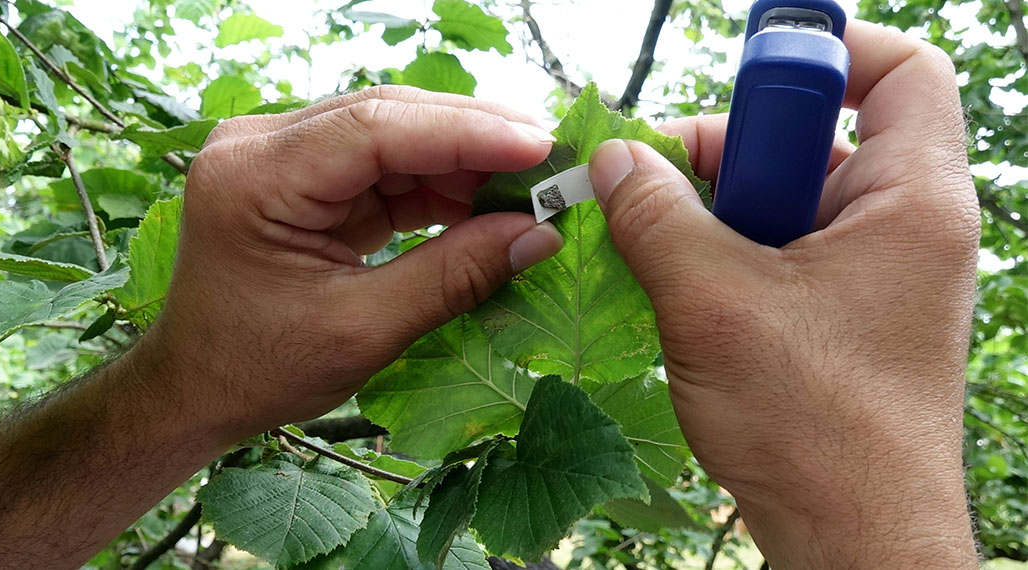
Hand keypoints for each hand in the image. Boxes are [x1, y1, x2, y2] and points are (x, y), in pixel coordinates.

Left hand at [130, 86, 562, 441]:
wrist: (194, 388)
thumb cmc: (257, 369)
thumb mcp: (362, 330)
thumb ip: (452, 276)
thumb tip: (541, 236)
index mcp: (253, 177)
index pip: (375, 128)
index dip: (466, 133)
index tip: (541, 147)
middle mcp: (260, 146)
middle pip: (388, 119)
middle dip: (475, 139)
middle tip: (554, 161)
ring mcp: (280, 156)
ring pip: (394, 137)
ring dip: (463, 162)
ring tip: (533, 188)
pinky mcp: (302, 176)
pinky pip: (383, 167)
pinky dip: (437, 186)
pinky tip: (488, 203)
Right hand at [589, 20, 977, 568]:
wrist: (853, 542)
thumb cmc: (811, 425)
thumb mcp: (713, 300)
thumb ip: (656, 214)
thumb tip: (611, 158)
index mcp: (914, 200)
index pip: (899, 71)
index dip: (825, 51)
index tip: (743, 78)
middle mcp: (909, 227)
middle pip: (822, 135)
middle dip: (732, 149)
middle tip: (660, 186)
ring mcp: (878, 276)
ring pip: (792, 200)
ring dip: (718, 212)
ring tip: (657, 249)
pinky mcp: (847, 318)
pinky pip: (785, 253)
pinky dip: (729, 256)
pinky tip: (680, 289)